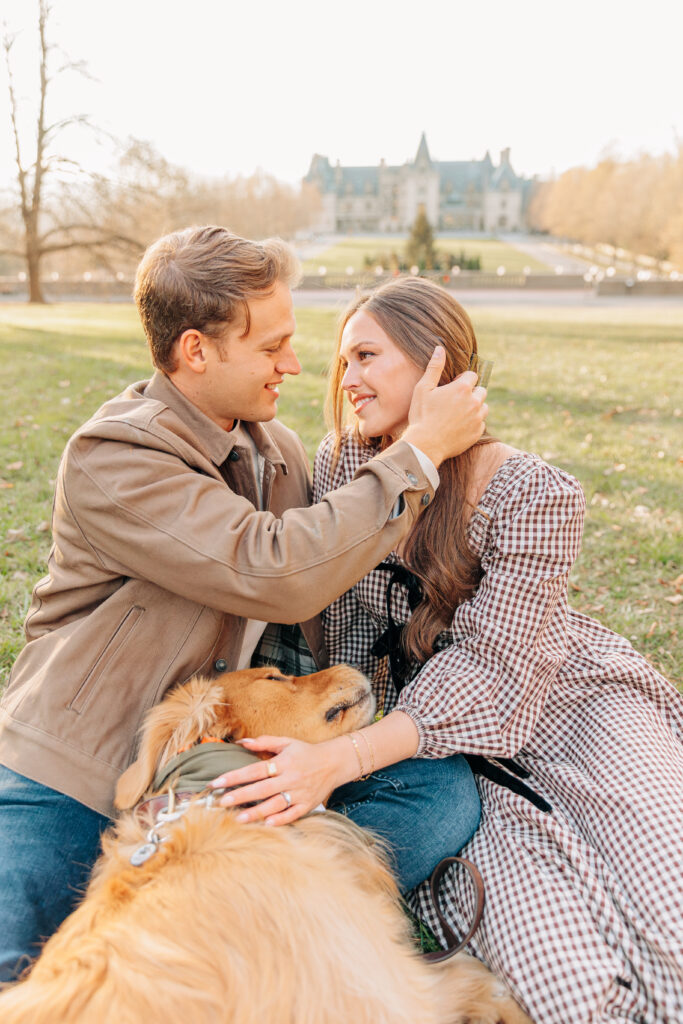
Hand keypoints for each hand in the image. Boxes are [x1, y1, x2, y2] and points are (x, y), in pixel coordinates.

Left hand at [209, 734, 353, 826]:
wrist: (334, 762)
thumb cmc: (306, 752)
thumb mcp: (286, 742)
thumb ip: (264, 742)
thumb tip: (241, 742)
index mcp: (283, 762)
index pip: (254, 770)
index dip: (235, 776)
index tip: (217, 782)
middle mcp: (290, 778)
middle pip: (261, 789)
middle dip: (239, 796)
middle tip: (221, 802)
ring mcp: (299, 793)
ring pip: (274, 805)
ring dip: (255, 812)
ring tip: (237, 818)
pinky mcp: (307, 805)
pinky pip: (292, 815)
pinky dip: (280, 820)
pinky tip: (266, 824)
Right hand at [402, 348, 487, 466]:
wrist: (425, 444)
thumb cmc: (422, 415)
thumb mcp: (423, 388)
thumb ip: (434, 368)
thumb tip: (439, 349)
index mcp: (463, 388)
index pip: (472, 376)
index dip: (462, 380)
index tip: (453, 387)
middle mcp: (474, 402)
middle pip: (481, 390)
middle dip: (471, 393)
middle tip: (455, 401)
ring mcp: (477, 418)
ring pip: (483, 407)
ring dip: (474, 407)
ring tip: (458, 414)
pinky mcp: (477, 432)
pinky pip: (480, 423)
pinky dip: (473, 422)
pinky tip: (458, 426)